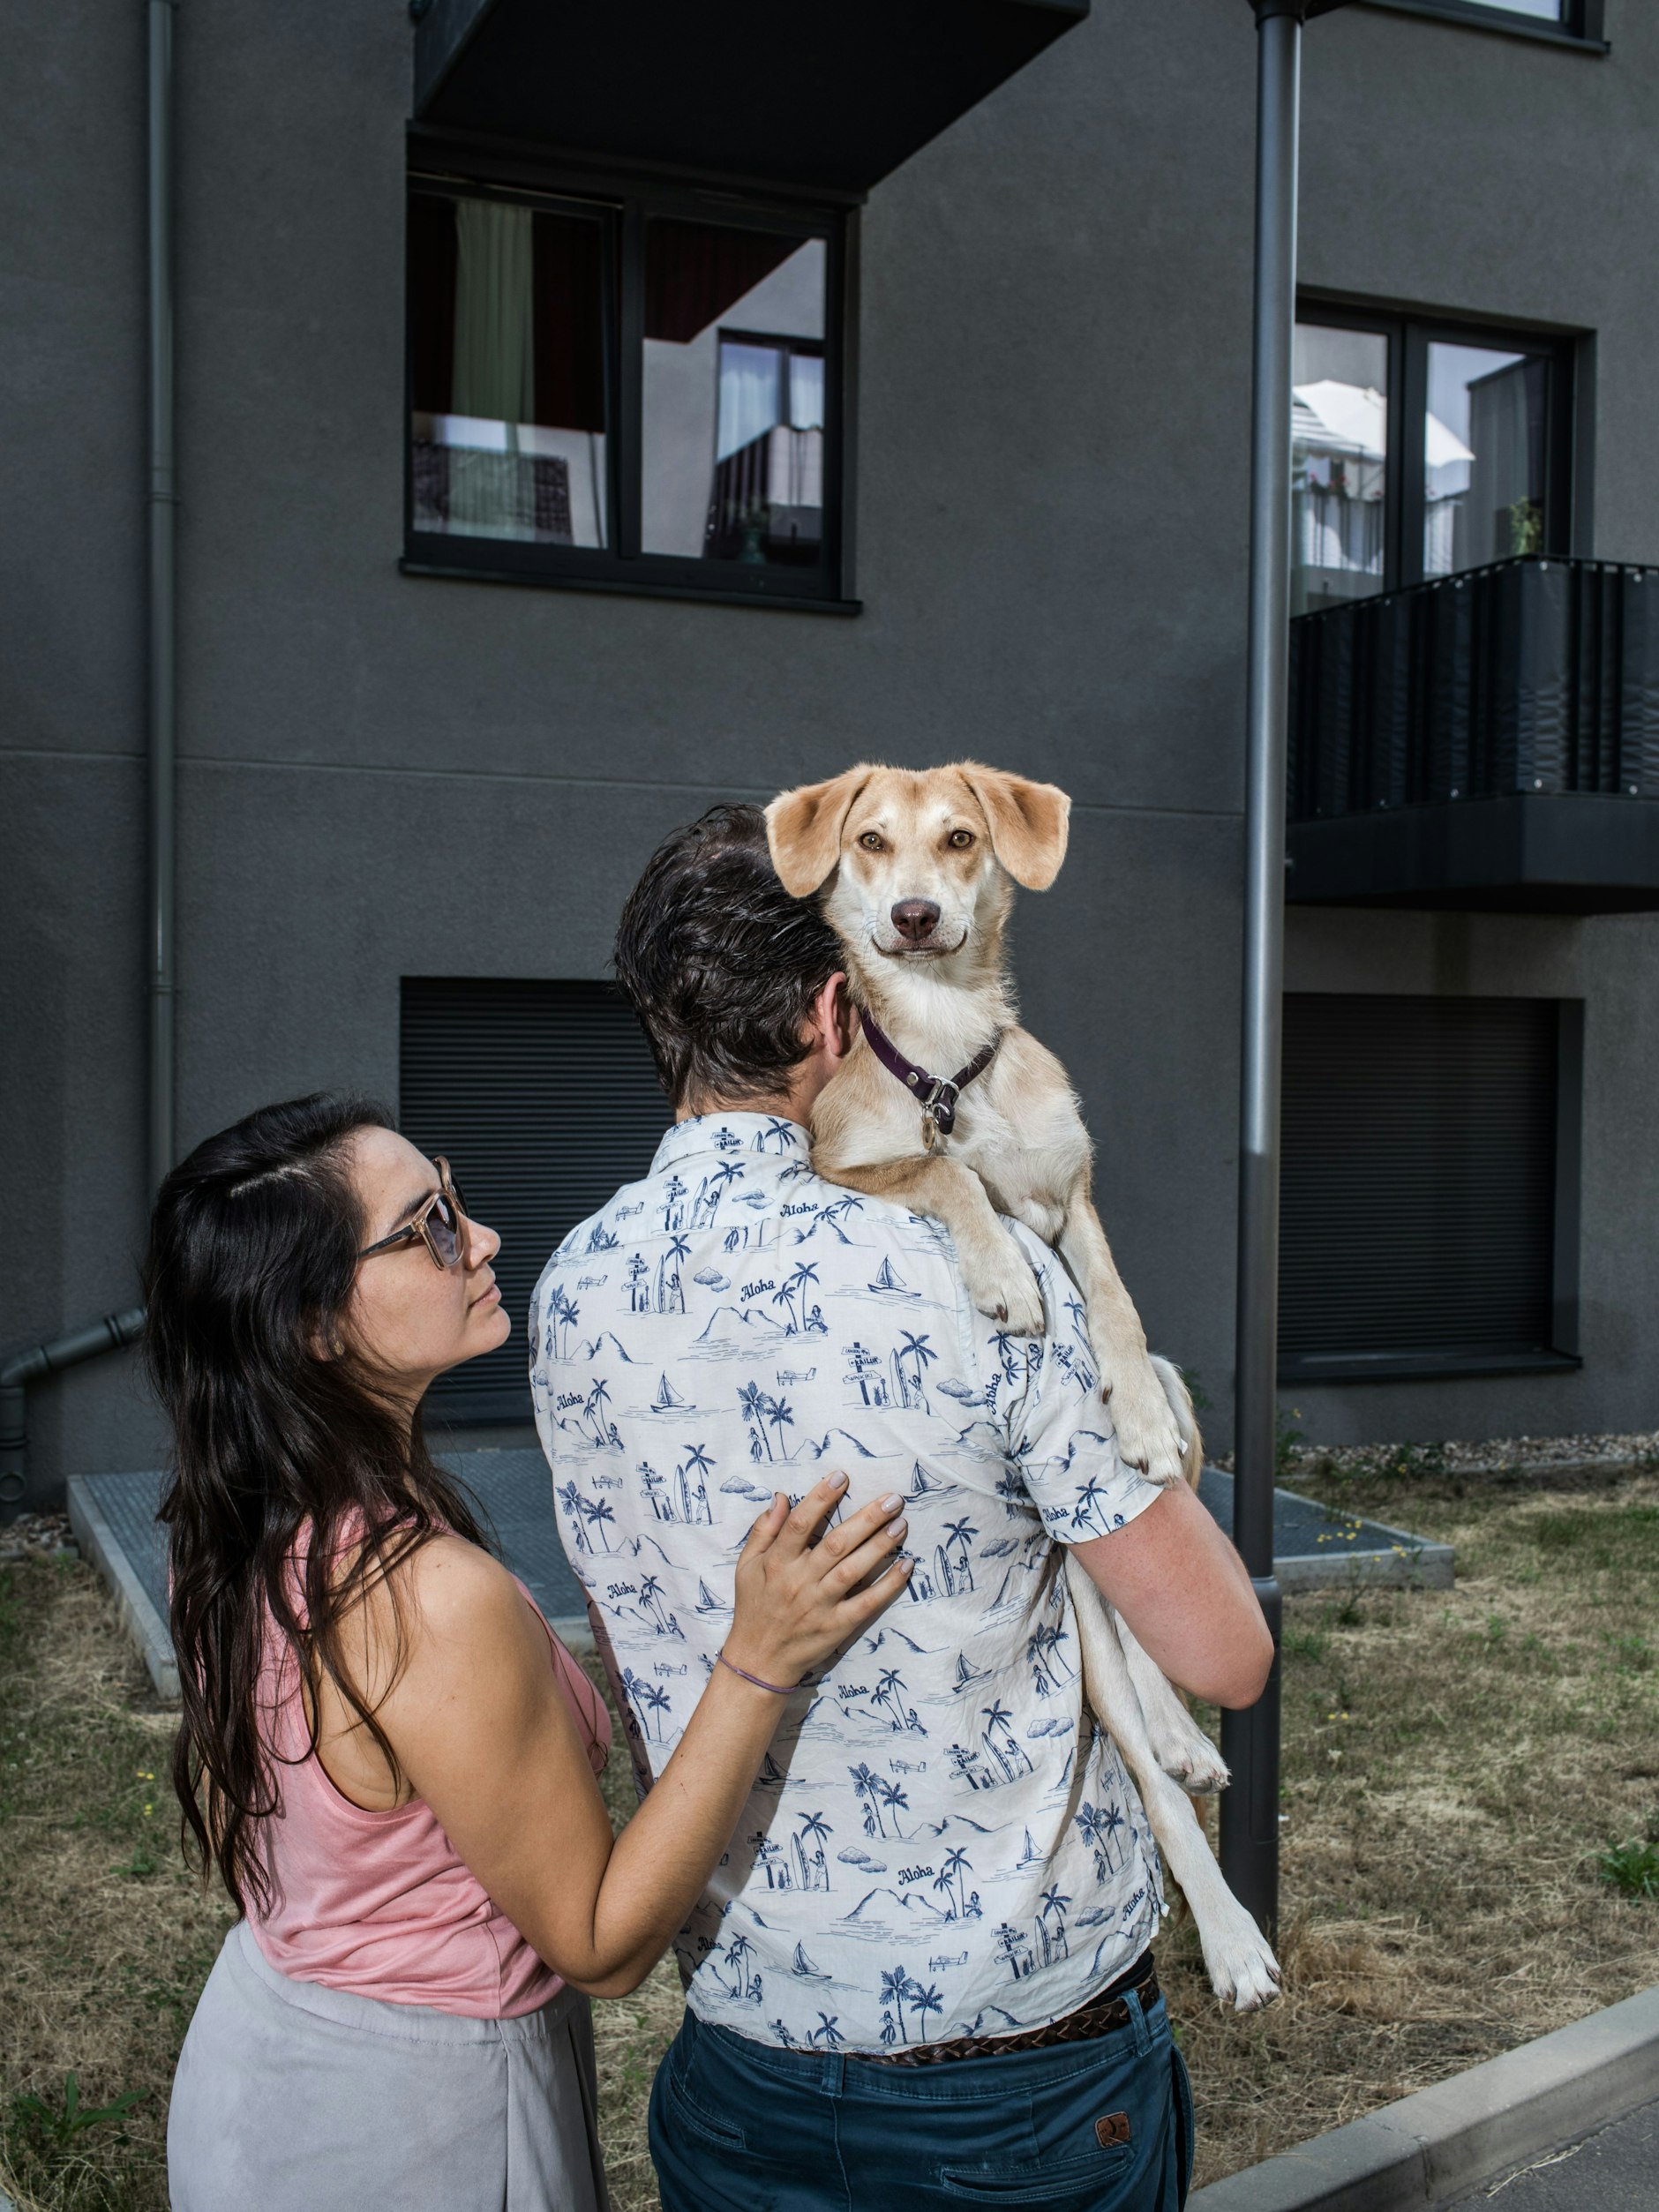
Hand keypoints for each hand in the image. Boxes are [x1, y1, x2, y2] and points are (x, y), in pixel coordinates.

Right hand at [723, 1475, 911, 1688]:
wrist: (758, 1659)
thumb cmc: (753, 1607)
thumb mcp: (746, 1566)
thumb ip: (764, 1531)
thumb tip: (782, 1497)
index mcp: (777, 1563)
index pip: (800, 1524)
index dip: (821, 1498)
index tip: (842, 1476)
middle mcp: (799, 1581)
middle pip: (836, 1544)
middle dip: (867, 1519)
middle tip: (892, 1499)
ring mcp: (819, 1605)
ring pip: (853, 1570)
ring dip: (880, 1546)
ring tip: (901, 1524)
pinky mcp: (836, 1626)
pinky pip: (866, 1603)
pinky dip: (888, 1586)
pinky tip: (905, 1567)